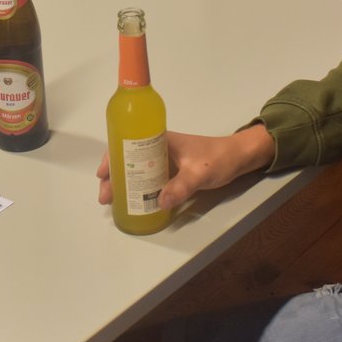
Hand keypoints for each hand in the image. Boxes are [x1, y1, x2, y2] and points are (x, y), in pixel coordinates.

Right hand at [96, 124, 275, 211]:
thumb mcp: (200, 173)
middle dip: (113, 175)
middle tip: (105, 196)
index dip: (111, 157)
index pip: (128, 143)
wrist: (240, 157)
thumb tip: (157, 202)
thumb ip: (181, 187)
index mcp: (161, 139)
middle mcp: (159, 147)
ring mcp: (165, 159)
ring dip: (123, 182)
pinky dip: (137, 186)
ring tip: (114, 200)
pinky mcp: (172, 169)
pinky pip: (148, 176)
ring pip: (136, 168)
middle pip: (128, 157)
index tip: (102, 175)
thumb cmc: (219, 158)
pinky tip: (134, 199)